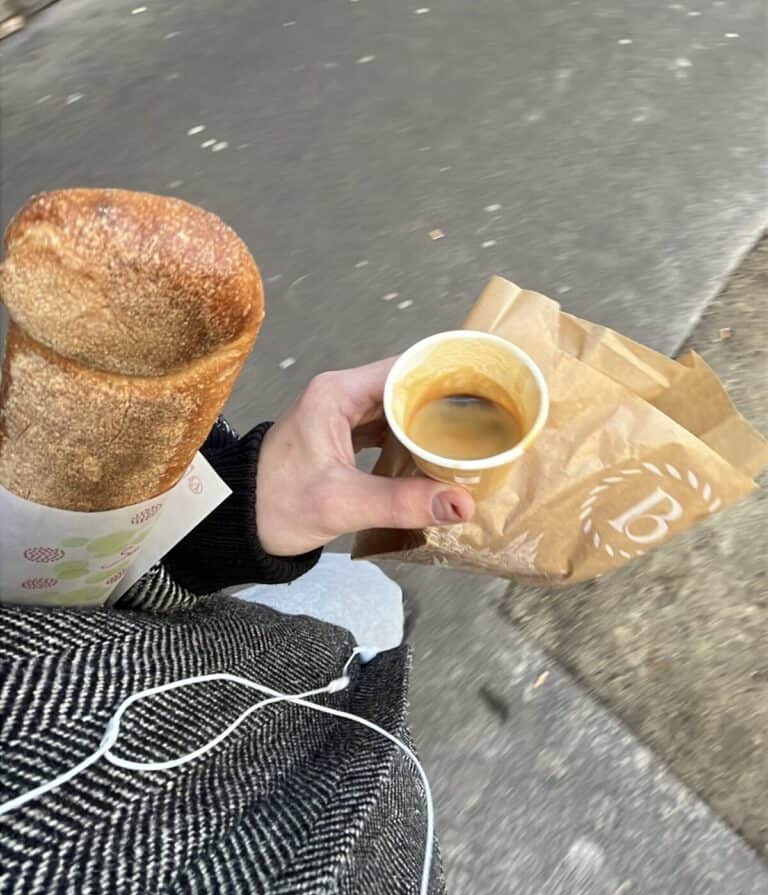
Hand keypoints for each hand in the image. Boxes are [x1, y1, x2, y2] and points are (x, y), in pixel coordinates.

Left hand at [256, 358, 474, 555]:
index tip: (487, 388)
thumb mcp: (341, 503)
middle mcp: (341, 394)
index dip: (447, 376)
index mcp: (337, 392)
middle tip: (490, 419)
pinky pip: (387, 431)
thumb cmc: (275, 506)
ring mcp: (340, 416)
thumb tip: (461, 504)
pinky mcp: (341, 438)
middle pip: (407, 387)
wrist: (235, 526)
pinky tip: (436, 459)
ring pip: (398, 410)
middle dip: (446, 403)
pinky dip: (411, 442)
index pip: (406, 368)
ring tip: (471, 438)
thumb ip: (402, 502)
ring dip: (430, 425)